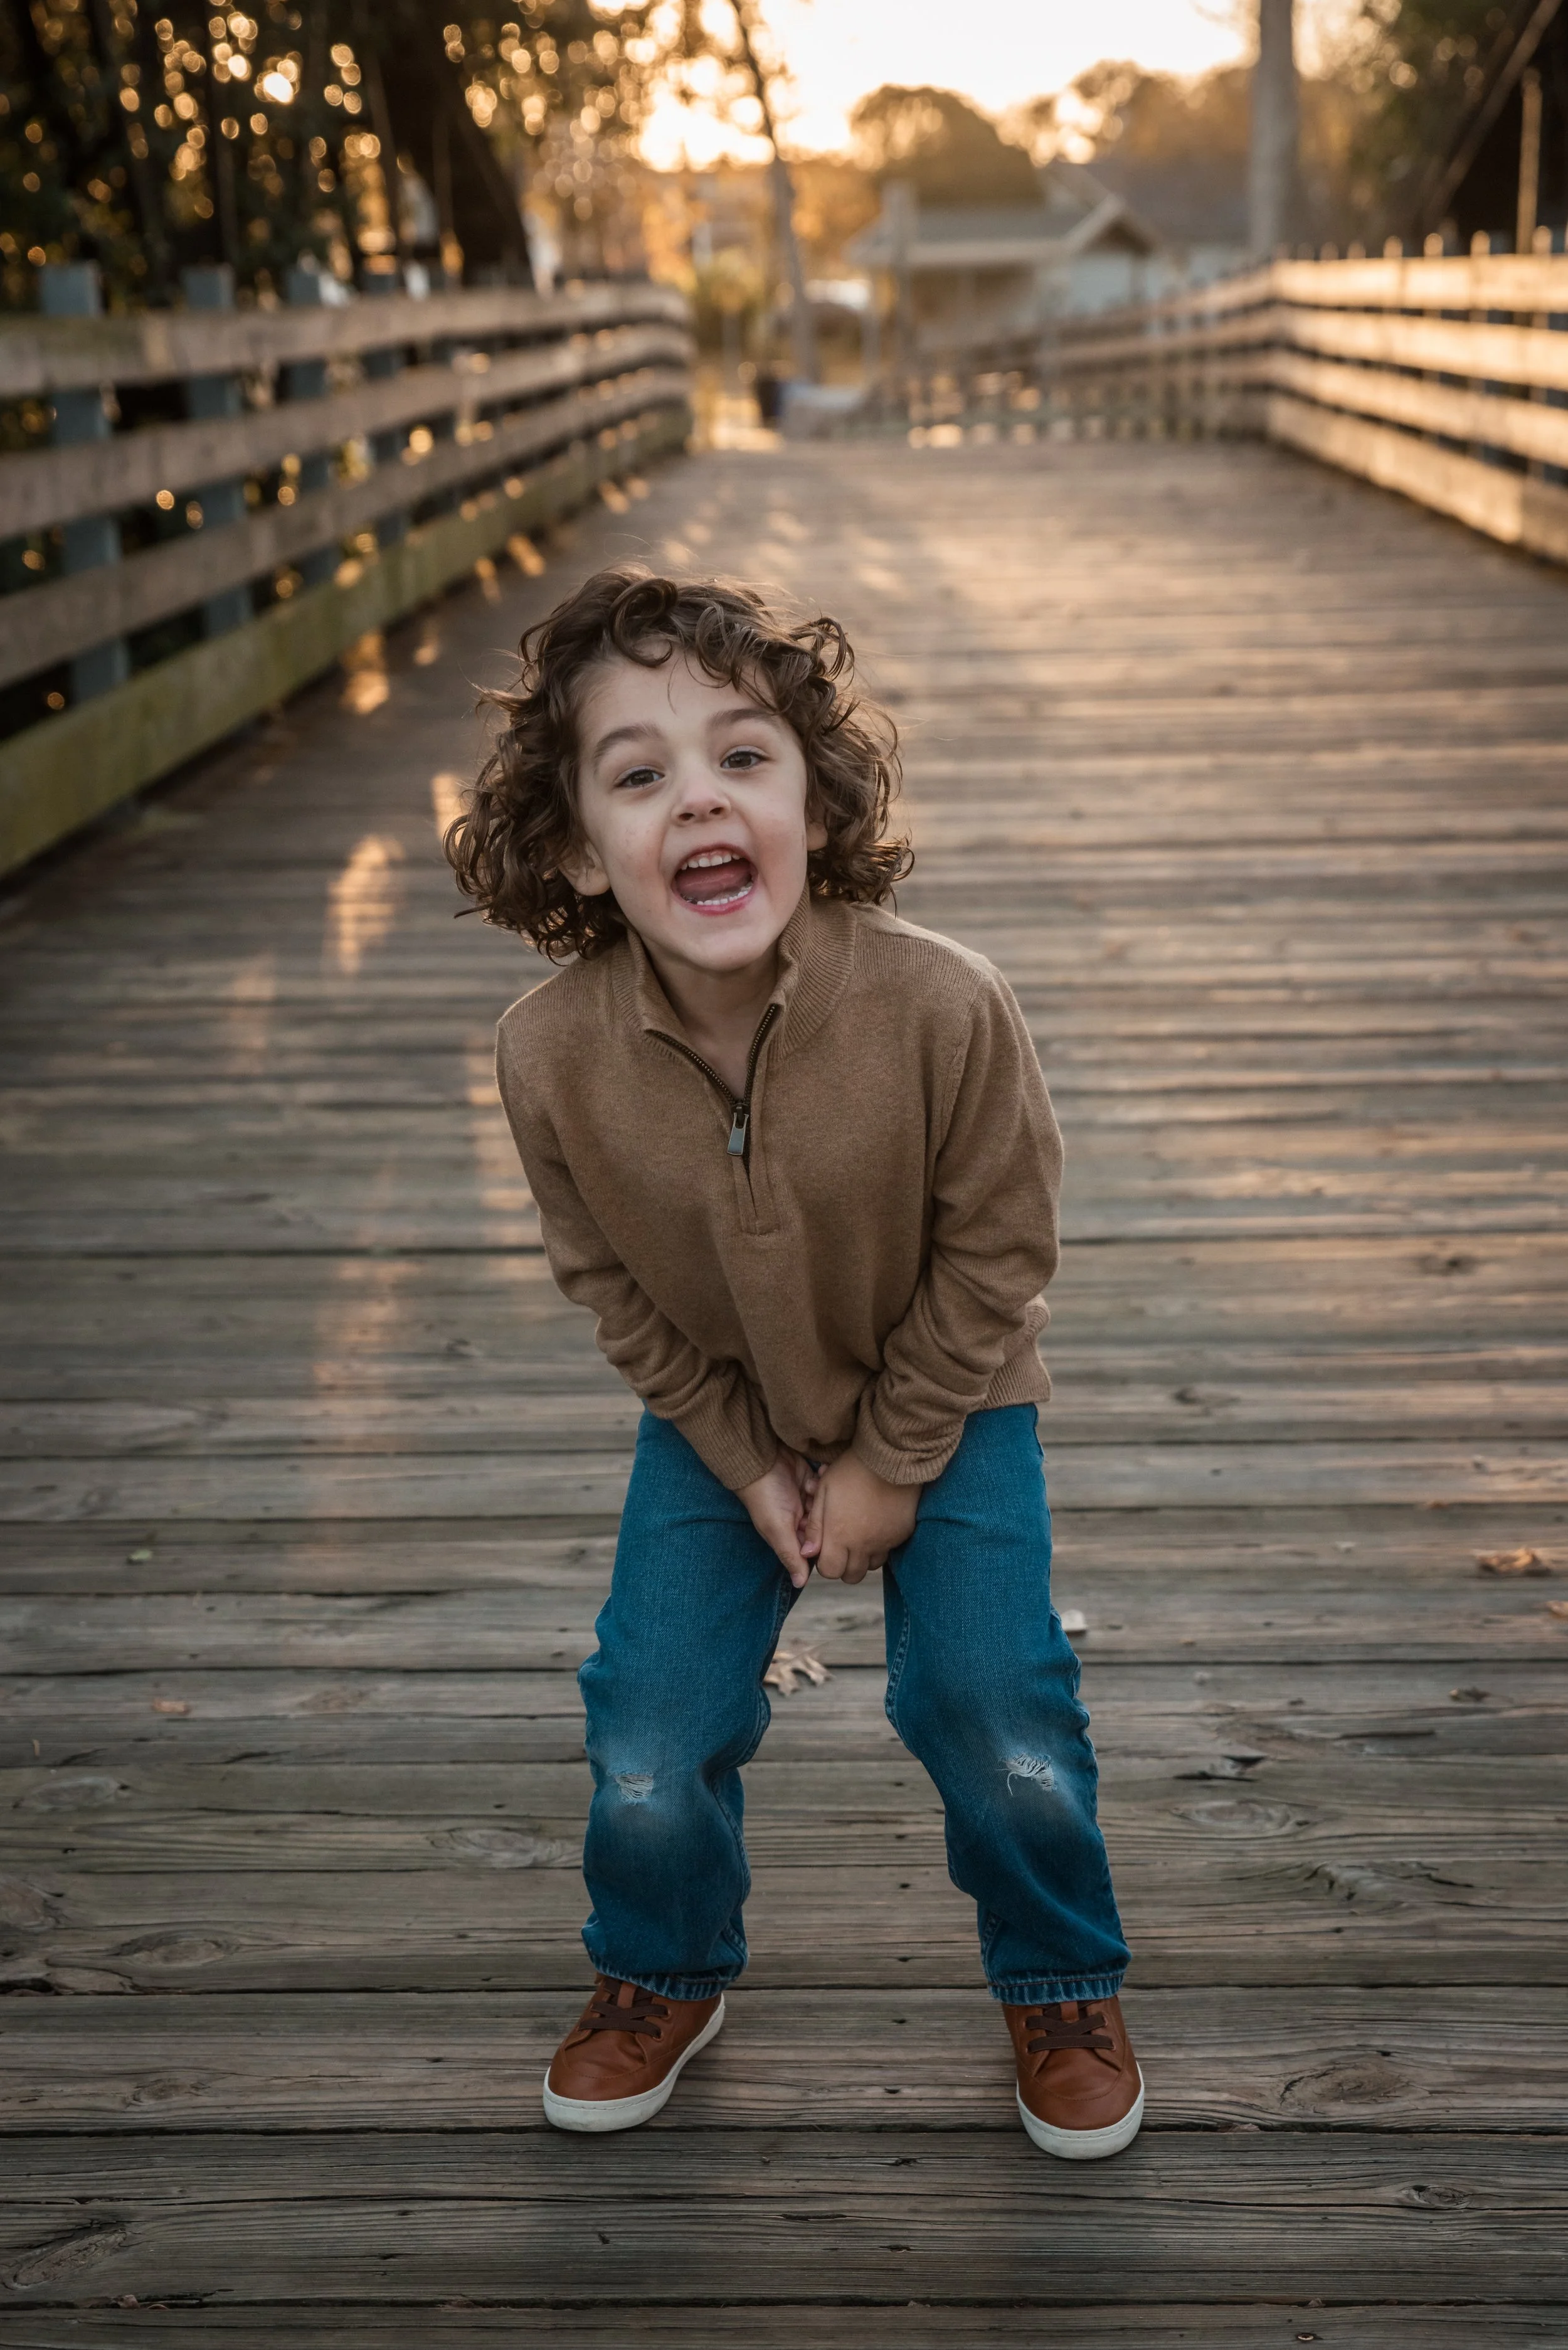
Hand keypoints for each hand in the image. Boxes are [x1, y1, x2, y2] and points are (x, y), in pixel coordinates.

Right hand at [737, 1447, 818, 1589]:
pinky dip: (823, 1479)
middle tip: (813, 1503)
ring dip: (822, 1495)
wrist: (761, 1459)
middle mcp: (800, 1521)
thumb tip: (800, 1584)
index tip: (824, 1530)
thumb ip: (790, 1555)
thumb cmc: (765, 1497)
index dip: (824, 1541)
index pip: (816, 1548)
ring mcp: (806, 1501)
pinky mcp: (810, 1482)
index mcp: (792, 1536)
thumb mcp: (777, 1528)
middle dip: (823, 1515)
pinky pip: (826, 1486)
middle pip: (825, 1527)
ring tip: (809, 1486)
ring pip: (827, 1506)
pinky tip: (817, 1473)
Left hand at [802, 1451, 920, 1584]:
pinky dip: (879, 1546)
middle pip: (851, 1576)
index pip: (829, 1571)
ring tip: (858, 1536)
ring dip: (862, 1558)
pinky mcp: (901, 1534)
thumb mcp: (824, 1492)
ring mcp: (884, 1541)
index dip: (825, 1563)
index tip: (825, 1549)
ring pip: (871, 1566)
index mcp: (839, 1535)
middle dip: (843, 1566)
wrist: (890, 1458)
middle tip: (841, 1546)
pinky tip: (875, 1526)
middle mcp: (863, 1545)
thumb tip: (807, 1553)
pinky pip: (888, 1550)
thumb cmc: (851, 1471)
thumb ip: (814, 1526)